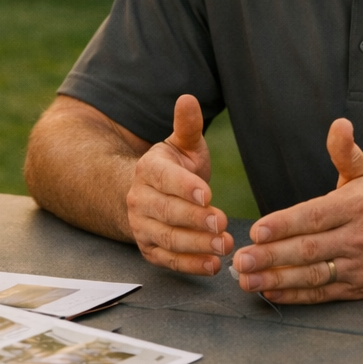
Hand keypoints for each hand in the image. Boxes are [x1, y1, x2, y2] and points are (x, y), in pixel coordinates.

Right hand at [126, 94, 231, 274]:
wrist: (149, 196)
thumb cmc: (175, 169)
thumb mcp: (183, 146)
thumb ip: (188, 126)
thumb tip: (188, 98)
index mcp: (148, 168)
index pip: (163, 178)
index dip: (184, 187)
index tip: (208, 195)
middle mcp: (138, 198)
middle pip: (165, 211)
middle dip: (195, 220)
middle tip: (222, 224)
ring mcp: (141, 225)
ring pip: (167, 238)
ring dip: (196, 245)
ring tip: (224, 246)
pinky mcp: (149, 249)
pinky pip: (167, 260)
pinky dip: (190, 265)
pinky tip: (212, 265)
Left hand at [233, 118, 362, 302]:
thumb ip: (345, 151)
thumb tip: (339, 124)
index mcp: (355, 207)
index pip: (314, 217)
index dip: (284, 224)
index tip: (256, 230)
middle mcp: (357, 238)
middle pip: (309, 249)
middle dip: (271, 256)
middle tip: (241, 260)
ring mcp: (359, 266)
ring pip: (313, 275)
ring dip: (277, 279)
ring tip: (247, 280)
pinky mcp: (359, 289)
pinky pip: (323, 294)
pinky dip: (296, 295)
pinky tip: (270, 292)